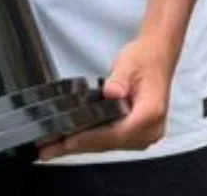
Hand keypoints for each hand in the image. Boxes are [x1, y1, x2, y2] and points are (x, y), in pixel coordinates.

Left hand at [38, 34, 174, 157]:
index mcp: (151, 113)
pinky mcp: (137, 134)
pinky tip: (70, 141)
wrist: (157, 57)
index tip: (68, 141)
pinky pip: (110, 141)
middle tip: (49, 149)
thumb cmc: (145, 59)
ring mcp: (145, 135)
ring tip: (53, 148)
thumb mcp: (129, 64)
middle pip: (108, 143)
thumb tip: (111, 93)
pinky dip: (90, 140)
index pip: (116, 133)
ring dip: (81, 145)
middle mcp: (150, 129)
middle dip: (77, 145)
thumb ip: (119, 80)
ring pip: (107, 145)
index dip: (90, 138)